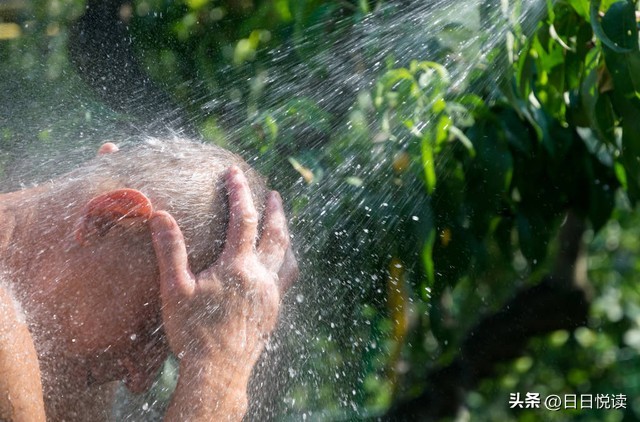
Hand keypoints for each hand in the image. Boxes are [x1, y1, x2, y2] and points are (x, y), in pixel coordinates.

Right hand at [149, 166, 296, 375]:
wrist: (218, 373)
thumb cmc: (192, 333)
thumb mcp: (175, 290)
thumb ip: (170, 250)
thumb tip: (161, 215)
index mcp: (238, 267)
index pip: (243, 219)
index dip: (239, 193)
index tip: (234, 173)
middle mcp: (262, 277)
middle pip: (275, 234)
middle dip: (274, 210)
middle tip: (274, 193)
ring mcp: (271, 295)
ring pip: (286, 257)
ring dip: (285, 236)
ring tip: (283, 226)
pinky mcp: (273, 311)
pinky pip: (286, 278)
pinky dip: (285, 262)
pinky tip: (279, 266)